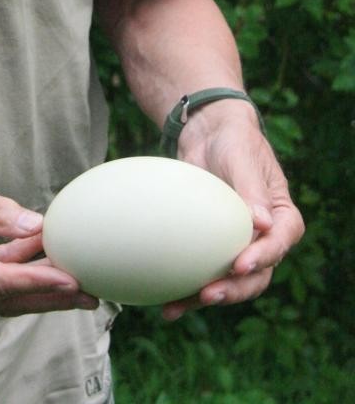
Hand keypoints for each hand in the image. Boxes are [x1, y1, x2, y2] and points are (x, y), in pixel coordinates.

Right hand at [0, 150, 97, 315]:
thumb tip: (33, 226)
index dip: (37, 282)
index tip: (71, 281)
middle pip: (6, 298)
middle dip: (50, 297)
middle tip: (91, 294)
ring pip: (5, 292)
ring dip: (40, 285)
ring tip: (79, 281)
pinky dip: (22, 267)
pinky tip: (46, 253)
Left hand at [161, 100, 304, 319]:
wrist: (207, 135)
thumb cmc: (232, 141)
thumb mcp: (242, 157)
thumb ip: (251, 188)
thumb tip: (262, 224)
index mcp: (280, 216)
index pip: (280, 242)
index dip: (263, 257)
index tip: (239, 264)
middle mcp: (261, 237)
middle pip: (256, 275)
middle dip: (233, 289)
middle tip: (208, 295)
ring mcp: (234, 245)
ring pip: (227, 282)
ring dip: (203, 298)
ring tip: (175, 308)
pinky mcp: (208, 248)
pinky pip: (200, 274)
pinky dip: (183, 290)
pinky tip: (163, 303)